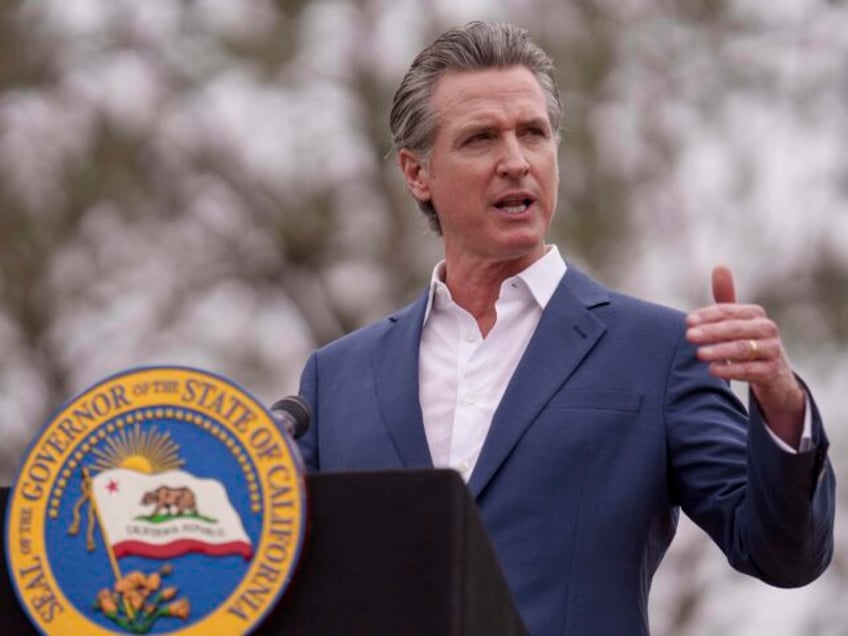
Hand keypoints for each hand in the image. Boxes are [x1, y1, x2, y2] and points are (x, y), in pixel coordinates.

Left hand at [686, 265, 805, 447]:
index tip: (688, 322)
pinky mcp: (772, 371)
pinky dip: (731, 369)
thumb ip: (725, 298)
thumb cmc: (748, 342)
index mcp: (755, 314)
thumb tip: (719, 266)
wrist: (774, 375)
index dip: (707, 316)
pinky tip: (713, 370)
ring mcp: (772, 350)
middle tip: (689, 336)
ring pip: (743, 349)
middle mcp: (767, 329)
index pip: (728, 311)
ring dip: (719, 351)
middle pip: (735, 328)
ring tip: (699, 354)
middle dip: (711, 332)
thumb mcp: (737, 321)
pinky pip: (750, 370)